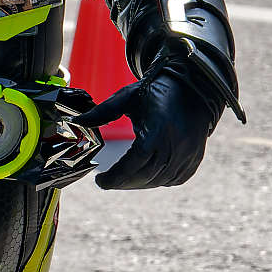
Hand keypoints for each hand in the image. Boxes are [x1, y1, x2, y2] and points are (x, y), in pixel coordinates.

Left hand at [71, 54, 224, 188]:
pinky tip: (144, 176)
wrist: (191, 88)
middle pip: (146, 176)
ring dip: (139, 183)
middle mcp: (176, 145)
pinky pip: (175, 179)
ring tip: (123, 179)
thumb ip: (102, 112)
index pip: (135, 162)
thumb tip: (76, 121)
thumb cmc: (156, 91)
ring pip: (160, 180)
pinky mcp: (195, 159)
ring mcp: (188, 154)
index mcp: (158, 128)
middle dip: (123, 183)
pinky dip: (157, 181)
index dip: (116, 176)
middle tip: (108, 182)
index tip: (100, 181)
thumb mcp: (127, 97)